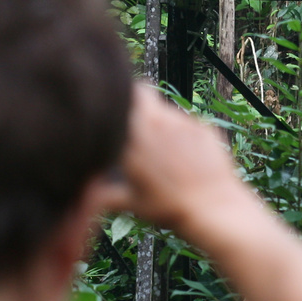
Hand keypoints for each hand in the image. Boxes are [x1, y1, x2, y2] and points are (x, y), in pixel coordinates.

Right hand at [101, 84, 257, 236]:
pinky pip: (190, 123)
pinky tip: (188, 157)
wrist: (213, 209)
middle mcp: (158, 123)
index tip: (116, 115)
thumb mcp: (133, 203)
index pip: (121, 100)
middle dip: (139, 101)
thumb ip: (105, 195)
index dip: (118, 105)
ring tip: (167, 151)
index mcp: (135, 137)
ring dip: (163, 122)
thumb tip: (88, 197)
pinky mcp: (205, 127)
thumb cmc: (170, 208)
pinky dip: (185, 134)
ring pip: (168, 110)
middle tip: (139, 123)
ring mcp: (184, 122)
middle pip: (143, 91)